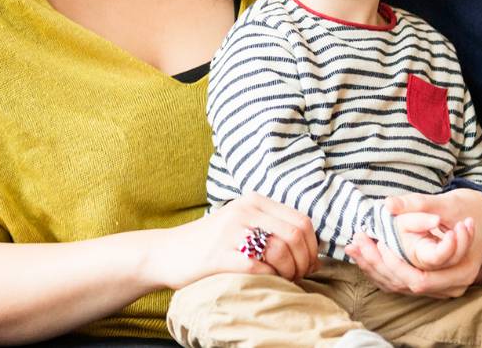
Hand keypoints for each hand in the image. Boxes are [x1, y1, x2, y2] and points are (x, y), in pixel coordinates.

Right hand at [155, 192, 318, 288]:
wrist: (167, 253)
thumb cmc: (211, 244)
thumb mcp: (242, 225)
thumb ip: (275, 231)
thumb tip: (315, 257)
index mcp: (254, 201)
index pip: (302, 221)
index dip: (312, 247)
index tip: (307, 264)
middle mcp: (245, 210)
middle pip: (295, 235)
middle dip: (304, 261)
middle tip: (298, 276)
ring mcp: (232, 231)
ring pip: (281, 250)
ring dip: (289, 272)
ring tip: (283, 279)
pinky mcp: (220, 254)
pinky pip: (259, 266)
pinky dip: (269, 277)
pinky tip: (264, 281)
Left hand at [345, 189, 481, 296]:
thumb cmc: (470, 209)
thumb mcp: (448, 203)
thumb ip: (420, 204)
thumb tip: (389, 205)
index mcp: (459, 271)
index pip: (420, 279)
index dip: (395, 265)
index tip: (378, 241)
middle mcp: (451, 285)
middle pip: (405, 284)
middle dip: (377, 264)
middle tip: (357, 240)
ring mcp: (441, 287)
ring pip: (400, 285)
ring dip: (374, 267)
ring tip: (353, 246)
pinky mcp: (431, 281)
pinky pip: (402, 281)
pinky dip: (381, 269)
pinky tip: (362, 254)